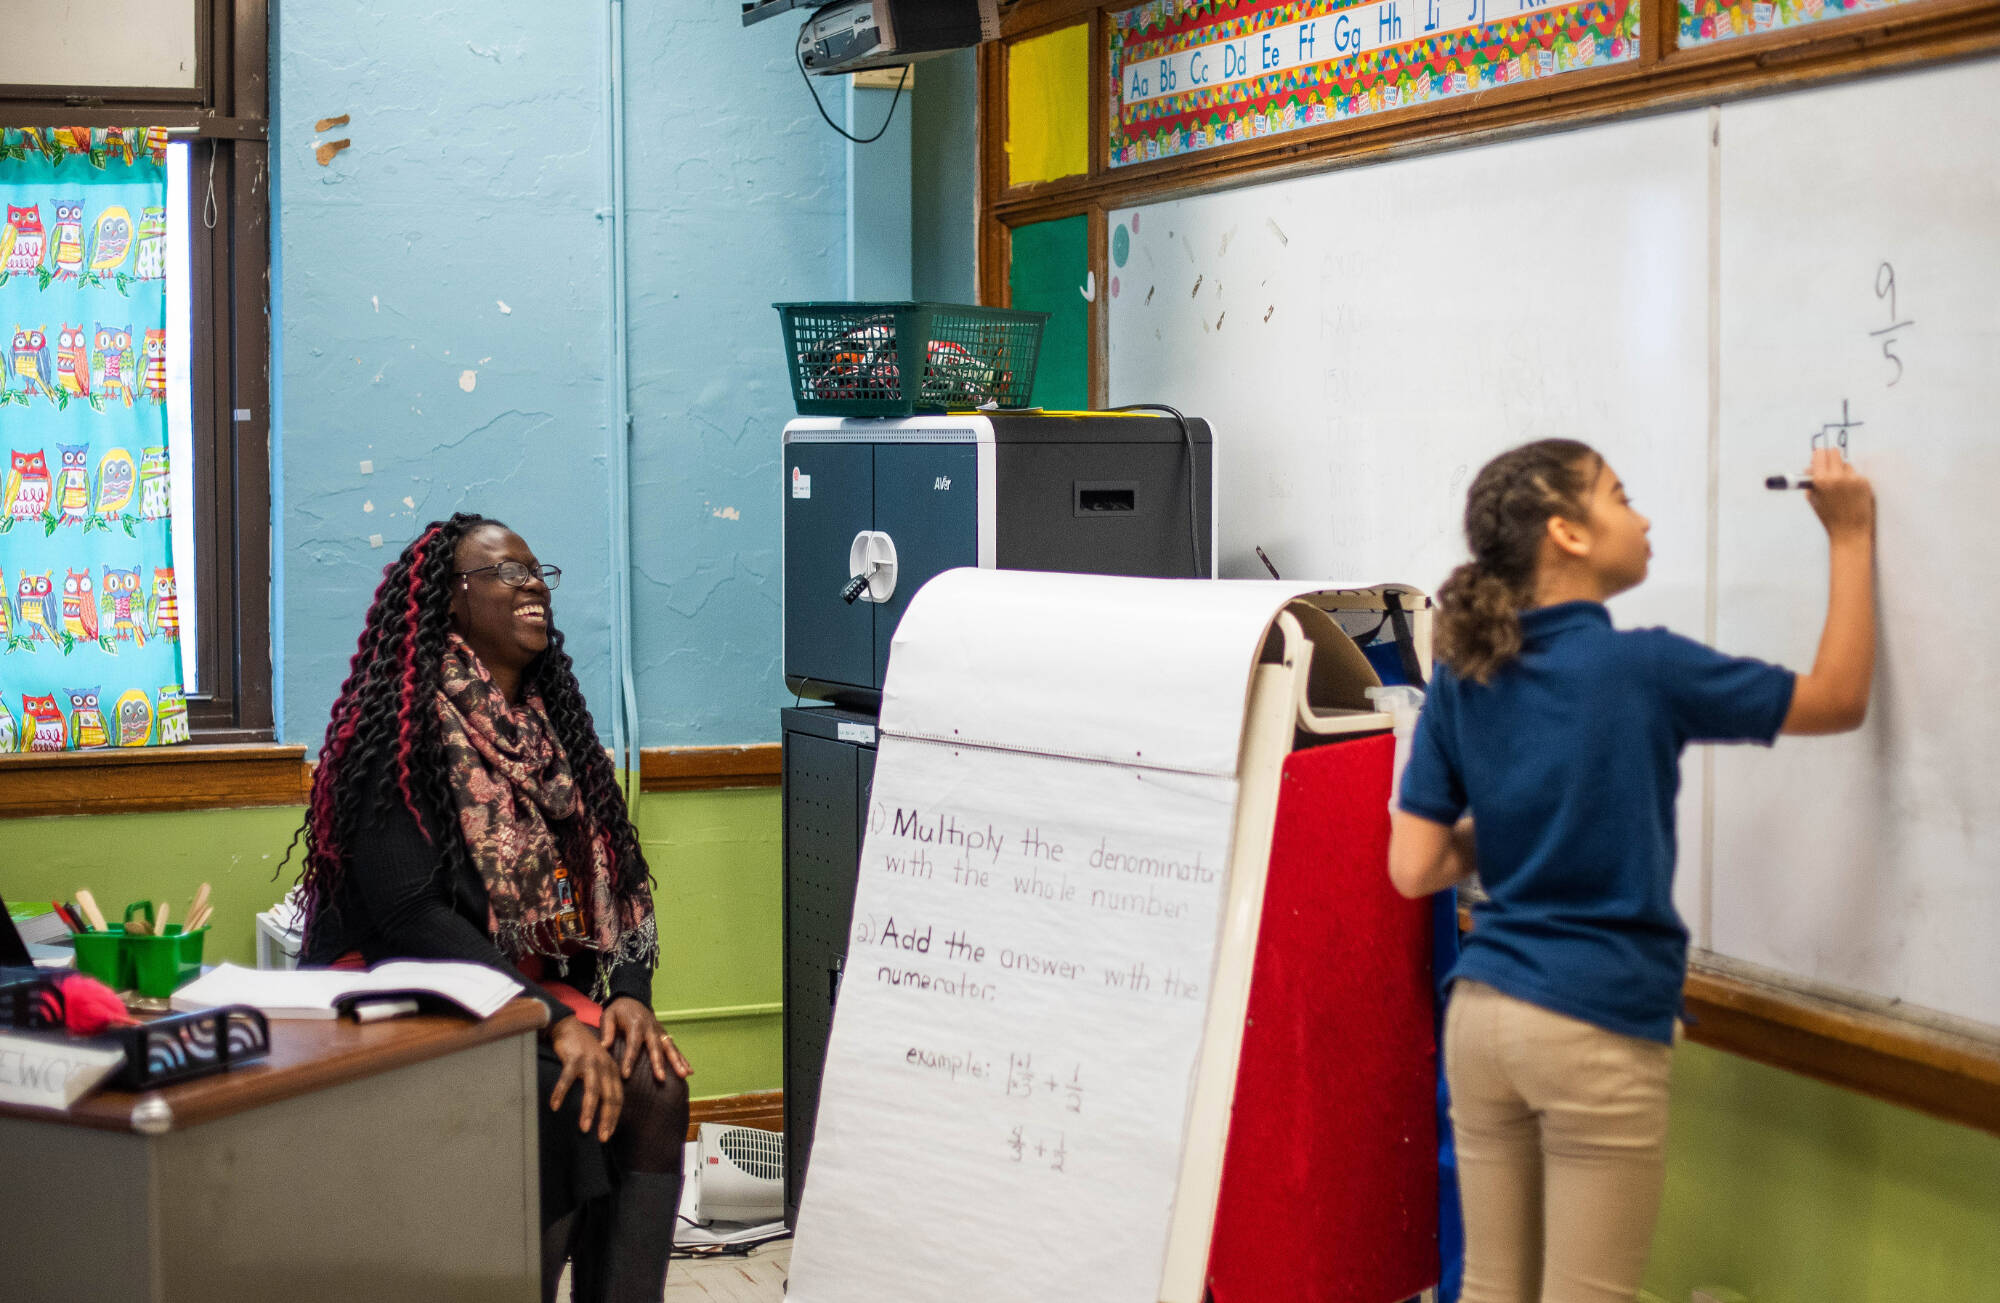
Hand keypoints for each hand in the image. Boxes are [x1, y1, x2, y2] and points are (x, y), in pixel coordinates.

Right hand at [549, 1015, 623, 1141]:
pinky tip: (555, 1105)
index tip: (608, 1133)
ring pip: (592, 1090)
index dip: (614, 1117)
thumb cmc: (582, 1051)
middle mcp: (605, 1066)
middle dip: (606, 1119)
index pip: (618, 1098)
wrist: (569, 1026)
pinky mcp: (575, 1058)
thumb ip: (602, 1082)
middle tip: (601, 1137)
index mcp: (612, 1070)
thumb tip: (602, 1108)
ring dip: (588, 1110)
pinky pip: (567, 1079)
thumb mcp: (598, 1065)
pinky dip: (561, 1092)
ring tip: (584, 1127)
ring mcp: (590, 1062)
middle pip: (609, 1097)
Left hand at [602, 995, 693, 1084]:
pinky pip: (674, 1047)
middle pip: (656, 1047)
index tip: (626, 1074)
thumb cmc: (618, 1010)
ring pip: (670, 1047)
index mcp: (636, 1024)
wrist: (632, 997)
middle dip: (659, 1063)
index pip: (633, 1044)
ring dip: (677, 1061)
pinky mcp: (664, 1034)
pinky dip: (683, 1058)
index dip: (629, 1060)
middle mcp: (651, 1028)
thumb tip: (603, 1048)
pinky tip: (689, 1071)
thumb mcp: (608, 1016)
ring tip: (683, 1075)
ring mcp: (660, 1031)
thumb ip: (607, 1031)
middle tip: (661, 1078)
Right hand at [1805, 446, 1873, 541]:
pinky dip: (1852, 480)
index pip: (1820, 453)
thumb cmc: (1829, 517)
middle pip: (1834, 452)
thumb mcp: (1813, 499)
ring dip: (1842, 471)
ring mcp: (1852, 479)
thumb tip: (1810, 466)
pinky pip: (1856, 474)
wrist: (1850, 531)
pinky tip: (1851, 493)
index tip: (1818, 461)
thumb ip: (1810, 481)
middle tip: (1829, 468)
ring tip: (1841, 487)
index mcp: (1821, 480)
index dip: (1818, 456)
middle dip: (1830, 458)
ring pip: (1846, 464)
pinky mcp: (1864, 482)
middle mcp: (1837, 476)